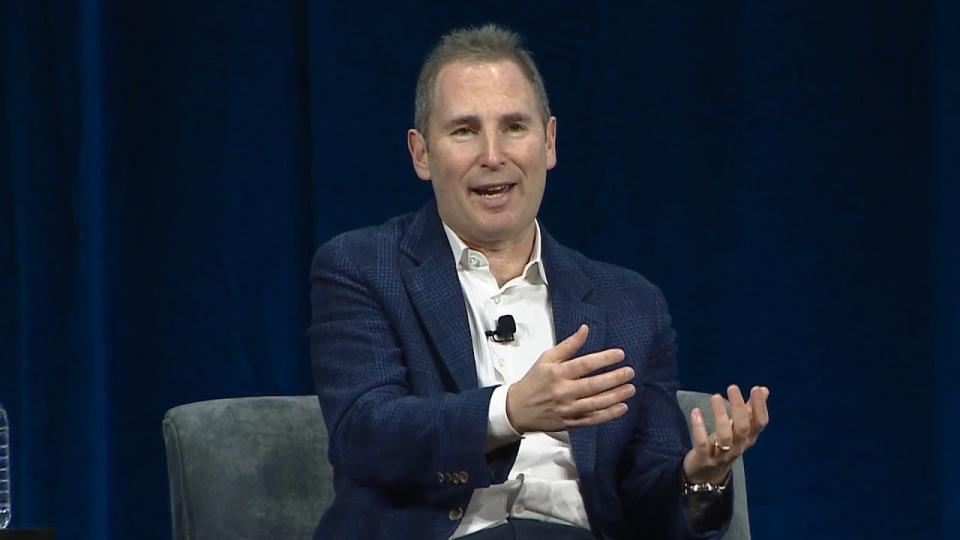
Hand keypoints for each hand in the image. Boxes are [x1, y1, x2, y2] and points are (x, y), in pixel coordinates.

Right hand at [505, 324, 635, 433]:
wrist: (517, 409)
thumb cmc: (533, 382)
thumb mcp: (547, 358)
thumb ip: (568, 345)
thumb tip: (585, 329)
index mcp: (557, 373)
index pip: (584, 364)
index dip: (604, 359)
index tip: (619, 354)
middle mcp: (563, 391)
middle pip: (593, 385)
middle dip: (615, 378)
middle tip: (630, 372)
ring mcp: (567, 409)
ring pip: (596, 403)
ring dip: (616, 396)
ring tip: (630, 388)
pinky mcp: (570, 423)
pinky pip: (593, 419)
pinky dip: (609, 414)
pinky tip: (622, 407)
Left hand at [683, 385, 769, 483]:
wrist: (706, 474)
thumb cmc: (725, 446)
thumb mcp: (738, 429)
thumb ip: (750, 410)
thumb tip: (764, 389)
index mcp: (748, 439)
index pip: (760, 424)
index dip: (760, 407)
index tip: (756, 389)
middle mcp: (738, 447)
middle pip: (742, 428)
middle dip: (739, 407)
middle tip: (733, 388)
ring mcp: (721, 455)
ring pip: (724, 436)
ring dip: (720, 415)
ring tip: (715, 396)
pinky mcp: (704, 458)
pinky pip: (702, 443)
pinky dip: (699, 427)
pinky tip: (696, 412)